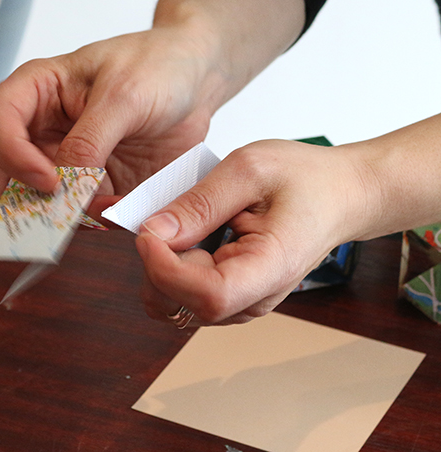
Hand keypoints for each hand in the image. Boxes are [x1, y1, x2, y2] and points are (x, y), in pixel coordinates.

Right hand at [0, 29, 222, 211]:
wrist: (194, 85)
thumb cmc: (157, 68)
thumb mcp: (126, 95)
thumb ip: (91, 139)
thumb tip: (65, 182)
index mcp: (35, 92)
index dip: (11, 156)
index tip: (49, 180)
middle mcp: (36, 131)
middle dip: (19, 202)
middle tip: (56, 214)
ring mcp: (57, 164)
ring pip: (28, 206)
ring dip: (59, 218)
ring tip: (105, 206)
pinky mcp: (83, 191)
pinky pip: (71, 220)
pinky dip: (90, 224)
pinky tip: (119, 206)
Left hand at [135, 139, 371, 325]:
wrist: (342, 195)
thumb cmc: (307, 179)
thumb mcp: (250, 169)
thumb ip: (200, 203)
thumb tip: (153, 232)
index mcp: (270, 269)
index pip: (208, 296)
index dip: (166, 269)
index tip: (147, 232)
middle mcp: (254, 299)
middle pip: (179, 304)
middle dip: (155, 265)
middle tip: (165, 218)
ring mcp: (240, 303)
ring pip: (173, 304)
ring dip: (160, 267)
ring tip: (186, 224)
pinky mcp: (228, 298)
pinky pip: (181, 296)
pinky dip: (170, 269)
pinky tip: (190, 236)